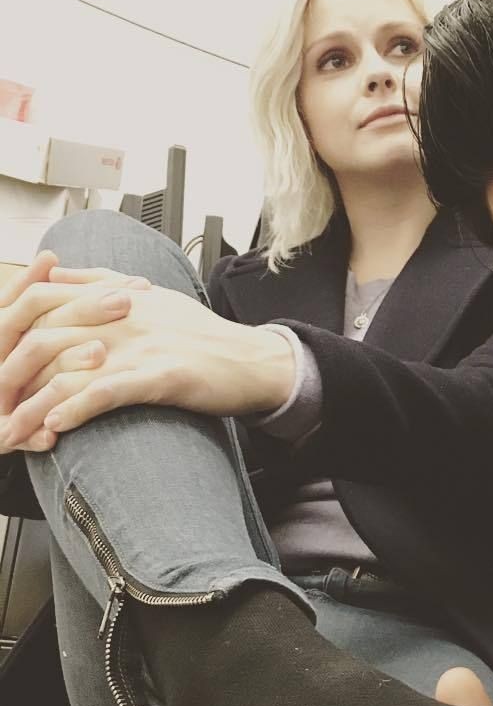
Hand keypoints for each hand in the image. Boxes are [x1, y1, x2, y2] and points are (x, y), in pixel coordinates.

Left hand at [1, 271, 295, 444]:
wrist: (254, 360)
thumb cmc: (205, 336)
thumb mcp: (150, 296)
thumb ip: (97, 280)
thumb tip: (51, 271)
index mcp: (113, 295)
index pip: (38, 304)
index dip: (5, 335)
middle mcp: (120, 316)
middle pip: (40, 341)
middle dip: (7, 380)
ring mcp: (140, 345)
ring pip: (66, 371)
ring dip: (31, 408)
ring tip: (13, 434)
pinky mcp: (161, 375)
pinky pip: (107, 391)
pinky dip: (75, 410)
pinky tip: (55, 428)